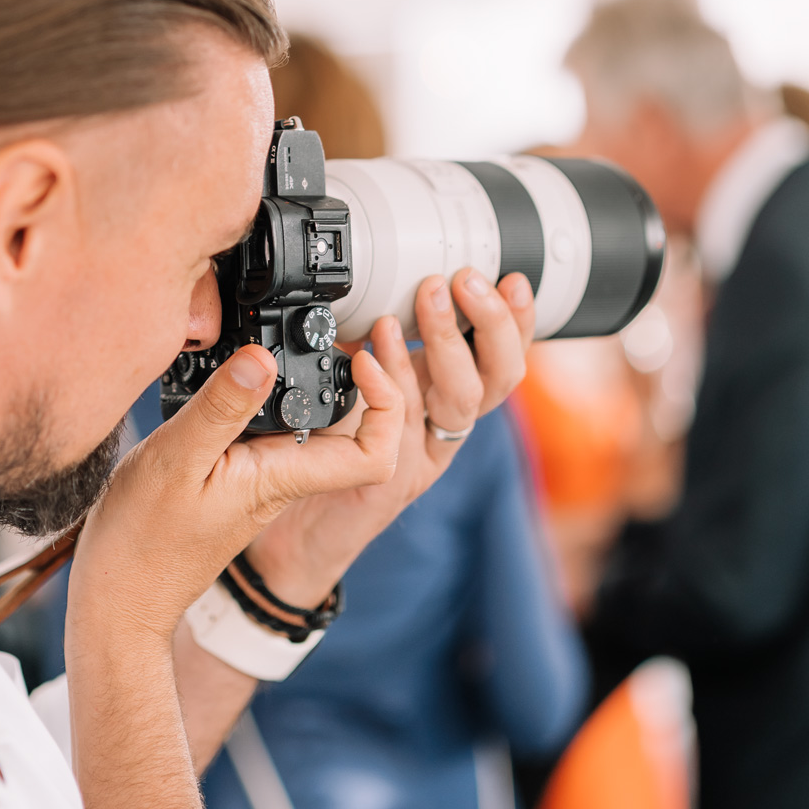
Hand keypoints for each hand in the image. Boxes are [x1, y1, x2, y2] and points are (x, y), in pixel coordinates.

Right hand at [64, 340, 408, 808]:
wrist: (121, 598)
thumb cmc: (141, 542)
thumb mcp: (176, 460)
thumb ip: (221, 408)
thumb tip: (264, 357)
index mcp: (283, 479)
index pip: (375, 454)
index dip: (385, 402)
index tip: (357, 358)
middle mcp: (283, 480)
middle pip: (355, 433)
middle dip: (360, 379)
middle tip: (341, 333)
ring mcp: (262, 481)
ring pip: (317, 430)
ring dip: (324, 385)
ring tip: (309, 340)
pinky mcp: (237, 477)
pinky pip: (278, 433)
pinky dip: (280, 398)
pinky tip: (253, 373)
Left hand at [245, 268, 534, 605]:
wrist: (291, 528)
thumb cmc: (324, 449)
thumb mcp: (356, 382)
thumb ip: (372, 344)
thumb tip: (370, 283)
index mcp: (444, 399)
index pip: (501, 358)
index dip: (517, 322)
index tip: (511, 280)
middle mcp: (444, 428)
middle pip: (499, 378)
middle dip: (489, 323)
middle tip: (462, 282)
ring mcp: (421, 457)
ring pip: (459, 400)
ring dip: (442, 342)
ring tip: (420, 300)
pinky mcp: (390, 479)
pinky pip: (400, 430)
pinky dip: (388, 385)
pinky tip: (368, 357)